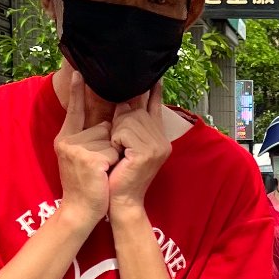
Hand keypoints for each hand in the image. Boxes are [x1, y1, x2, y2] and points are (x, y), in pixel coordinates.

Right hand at [54, 71, 118, 236]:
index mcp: (66, 137)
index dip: (76, 90)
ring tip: (103, 171)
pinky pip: (114, 150)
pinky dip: (116, 163)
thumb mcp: (86, 156)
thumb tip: (110, 116)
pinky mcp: (88, 158)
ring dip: (115, 155)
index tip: (78, 70)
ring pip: (112, 139)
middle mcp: (67, 140)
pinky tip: (105, 175)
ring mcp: (76, 148)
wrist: (81, 211)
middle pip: (104, 126)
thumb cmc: (89, 184)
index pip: (74, 108)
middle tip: (100, 166)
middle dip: (111, 144)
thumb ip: (92, 135)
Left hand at [107, 86, 171, 214]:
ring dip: (116, 132)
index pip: (155, 108)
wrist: (121, 201)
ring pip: (128, 119)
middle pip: (136, 111)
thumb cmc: (118, 174)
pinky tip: (118, 155)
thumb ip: (129, 123)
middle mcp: (162, 141)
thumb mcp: (125, 144)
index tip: (155, 77)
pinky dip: (115, 140)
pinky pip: (123, 132)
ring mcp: (157, 147)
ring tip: (119, 151)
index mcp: (159, 138)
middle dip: (121, 122)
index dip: (154, 92)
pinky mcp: (146, 153)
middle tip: (118, 144)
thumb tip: (123, 101)